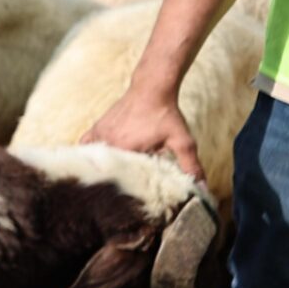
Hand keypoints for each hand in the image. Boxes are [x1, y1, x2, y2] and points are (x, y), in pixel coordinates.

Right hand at [85, 88, 203, 184]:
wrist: (151, 88)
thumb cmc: (166, 114)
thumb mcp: (182, 142)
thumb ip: (191, 166)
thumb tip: (203, 189)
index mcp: (126, 150)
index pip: (121, 178)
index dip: (127, 189)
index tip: (132, 198)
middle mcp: (109, 142)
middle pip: (107, 169)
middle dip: (114, 180)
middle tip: (122, 191)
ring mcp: (100, 134)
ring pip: (94, 158)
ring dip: (101, 167)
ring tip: (107, 177)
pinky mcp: (97, 127)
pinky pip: (85, 145)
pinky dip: (87, 153)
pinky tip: (94, 159)